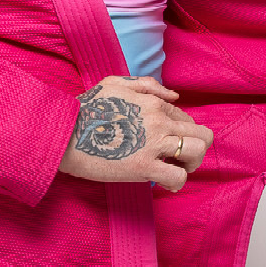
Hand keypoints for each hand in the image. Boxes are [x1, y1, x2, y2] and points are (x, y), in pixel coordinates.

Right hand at [58, 75, 213, 192]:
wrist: (64, 133)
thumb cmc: (86, 108)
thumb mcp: (115, 83)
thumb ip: (147, 85)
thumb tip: (175, 97)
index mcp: (154, 103)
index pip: (185, 117)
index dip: (181, 131)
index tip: (166, 141)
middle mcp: (159, 121)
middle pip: (201, 134)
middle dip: (196, 147)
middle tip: (179, 157)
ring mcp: (153, 145)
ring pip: (196, 153)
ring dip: (192, 163)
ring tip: (176, 168)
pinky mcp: (144, 168)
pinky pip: (178, 177)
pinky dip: (176, 182)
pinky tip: (165, 183)